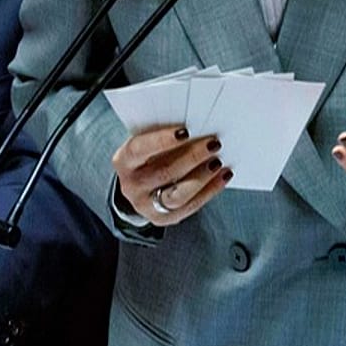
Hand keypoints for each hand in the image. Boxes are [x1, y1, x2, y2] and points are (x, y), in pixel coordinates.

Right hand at [113, 125, 230, 225]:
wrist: (138, 186)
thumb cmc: (147, 157)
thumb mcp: (146, 144)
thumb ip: (163, 138)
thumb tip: (197, 127)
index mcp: (124, 161)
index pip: (140, 149)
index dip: (162, 140)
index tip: (186, 131)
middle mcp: (131, 185)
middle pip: (164, 173)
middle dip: (192, 157)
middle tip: (212, 144)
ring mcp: (146, 205)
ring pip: (178, 195)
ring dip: (202, 177)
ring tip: (217, 162)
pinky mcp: (162, 218)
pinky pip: (190, 207)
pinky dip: (210, 191)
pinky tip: (222, 176)